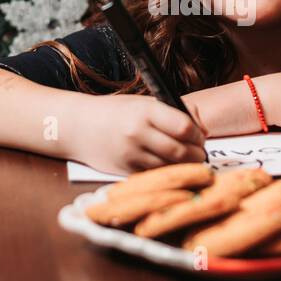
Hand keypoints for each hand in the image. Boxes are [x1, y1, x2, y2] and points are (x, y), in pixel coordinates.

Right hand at [70, 94, 207, 174]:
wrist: (78, 126)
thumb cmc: (115, 112)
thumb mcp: (143, 103)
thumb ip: (173, 113)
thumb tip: (203, 130)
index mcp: (145, 112)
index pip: (185, 127)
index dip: (198, 135)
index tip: (200, 136)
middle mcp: (137, 134)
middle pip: (181, 152)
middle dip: (197, 155)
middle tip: (199, 153)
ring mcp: (131, 155)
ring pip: (170, 167)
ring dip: (184, 167)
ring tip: (187, 160)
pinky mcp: (125, 171)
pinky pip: (155, 176)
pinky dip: (166, 174)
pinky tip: (168, 167)